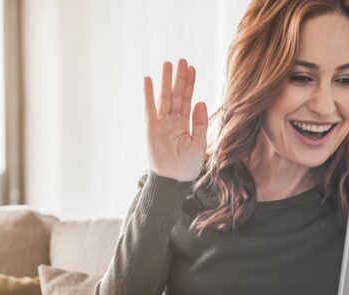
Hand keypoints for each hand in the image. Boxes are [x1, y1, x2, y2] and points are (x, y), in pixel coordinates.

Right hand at [144, 59, 207, 181]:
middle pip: (177, 95)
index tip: (192, 69)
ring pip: (164, 97)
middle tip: (181, 60)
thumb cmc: (187, 166)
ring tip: (167, 64)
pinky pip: (149, 108)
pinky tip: (148, 79)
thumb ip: (200, 123)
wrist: (174, 180)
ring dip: (166, 81)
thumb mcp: (199, 143)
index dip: (190, 84)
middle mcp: (172, 121)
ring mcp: (161, 123)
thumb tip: (201, 102)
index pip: (188, 99)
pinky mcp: (151, 128)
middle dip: (179, 78)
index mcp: (185, 124)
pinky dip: (148, 94)